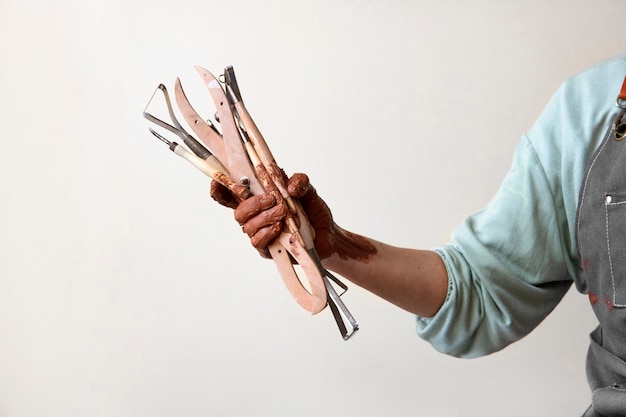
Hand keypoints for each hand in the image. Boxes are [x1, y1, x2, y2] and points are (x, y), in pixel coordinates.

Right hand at [211, 173, 335, 258]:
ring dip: (264, 217)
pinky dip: (267, 232)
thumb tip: (289, 185)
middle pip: (237, 211)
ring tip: (282, 212)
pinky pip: (258, 242)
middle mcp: (256, 217)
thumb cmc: (313, 213)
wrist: (328, 236)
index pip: (232, 195)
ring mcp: (260, 234)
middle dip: (252, 203)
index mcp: (260, 200)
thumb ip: (300, 182)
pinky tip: (279, 228)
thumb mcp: (309, 192)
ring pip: (247, 227)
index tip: (219, 181)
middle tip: (272, 199)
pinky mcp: (268, 250)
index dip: (220, 188)